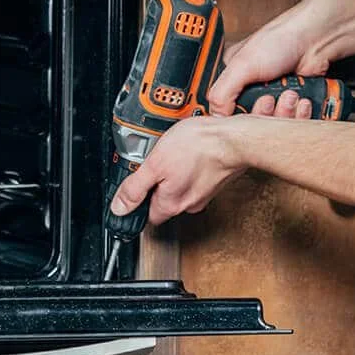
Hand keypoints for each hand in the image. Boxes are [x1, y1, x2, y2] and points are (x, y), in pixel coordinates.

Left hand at [108, 116, 244, 226]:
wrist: (234, 139)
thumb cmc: (199, 147)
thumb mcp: (156, 164)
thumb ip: (135, 188)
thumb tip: (119, 208)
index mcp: (171, 204)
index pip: (147, 215)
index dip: (138, 202)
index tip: (135, 187)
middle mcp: (189, 204)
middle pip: (163, 201)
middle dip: (156, 184)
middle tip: (155, 162)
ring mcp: (204, 193)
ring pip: (180, 188)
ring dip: (174, 174)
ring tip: (173, 154)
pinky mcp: (215, 180)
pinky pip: (194, 177)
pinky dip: (190, 167)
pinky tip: (189, 152)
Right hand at [208, 29, 327, 119]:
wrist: (315, 40)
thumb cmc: (279, 41)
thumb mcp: (241, 65)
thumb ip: (221, 92)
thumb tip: (216, 117)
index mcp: (232, 80)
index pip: (225, 111)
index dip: (236, 117)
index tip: (245, 112)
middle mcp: (252, 92)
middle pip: (251, 122)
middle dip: (264, 113)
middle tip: (269, 98)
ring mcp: (274, 100)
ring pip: (273, 125)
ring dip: (284, 112)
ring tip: (290, 94)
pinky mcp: (294, 107)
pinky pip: (294, 124)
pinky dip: (300, 115)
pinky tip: (301, 100)